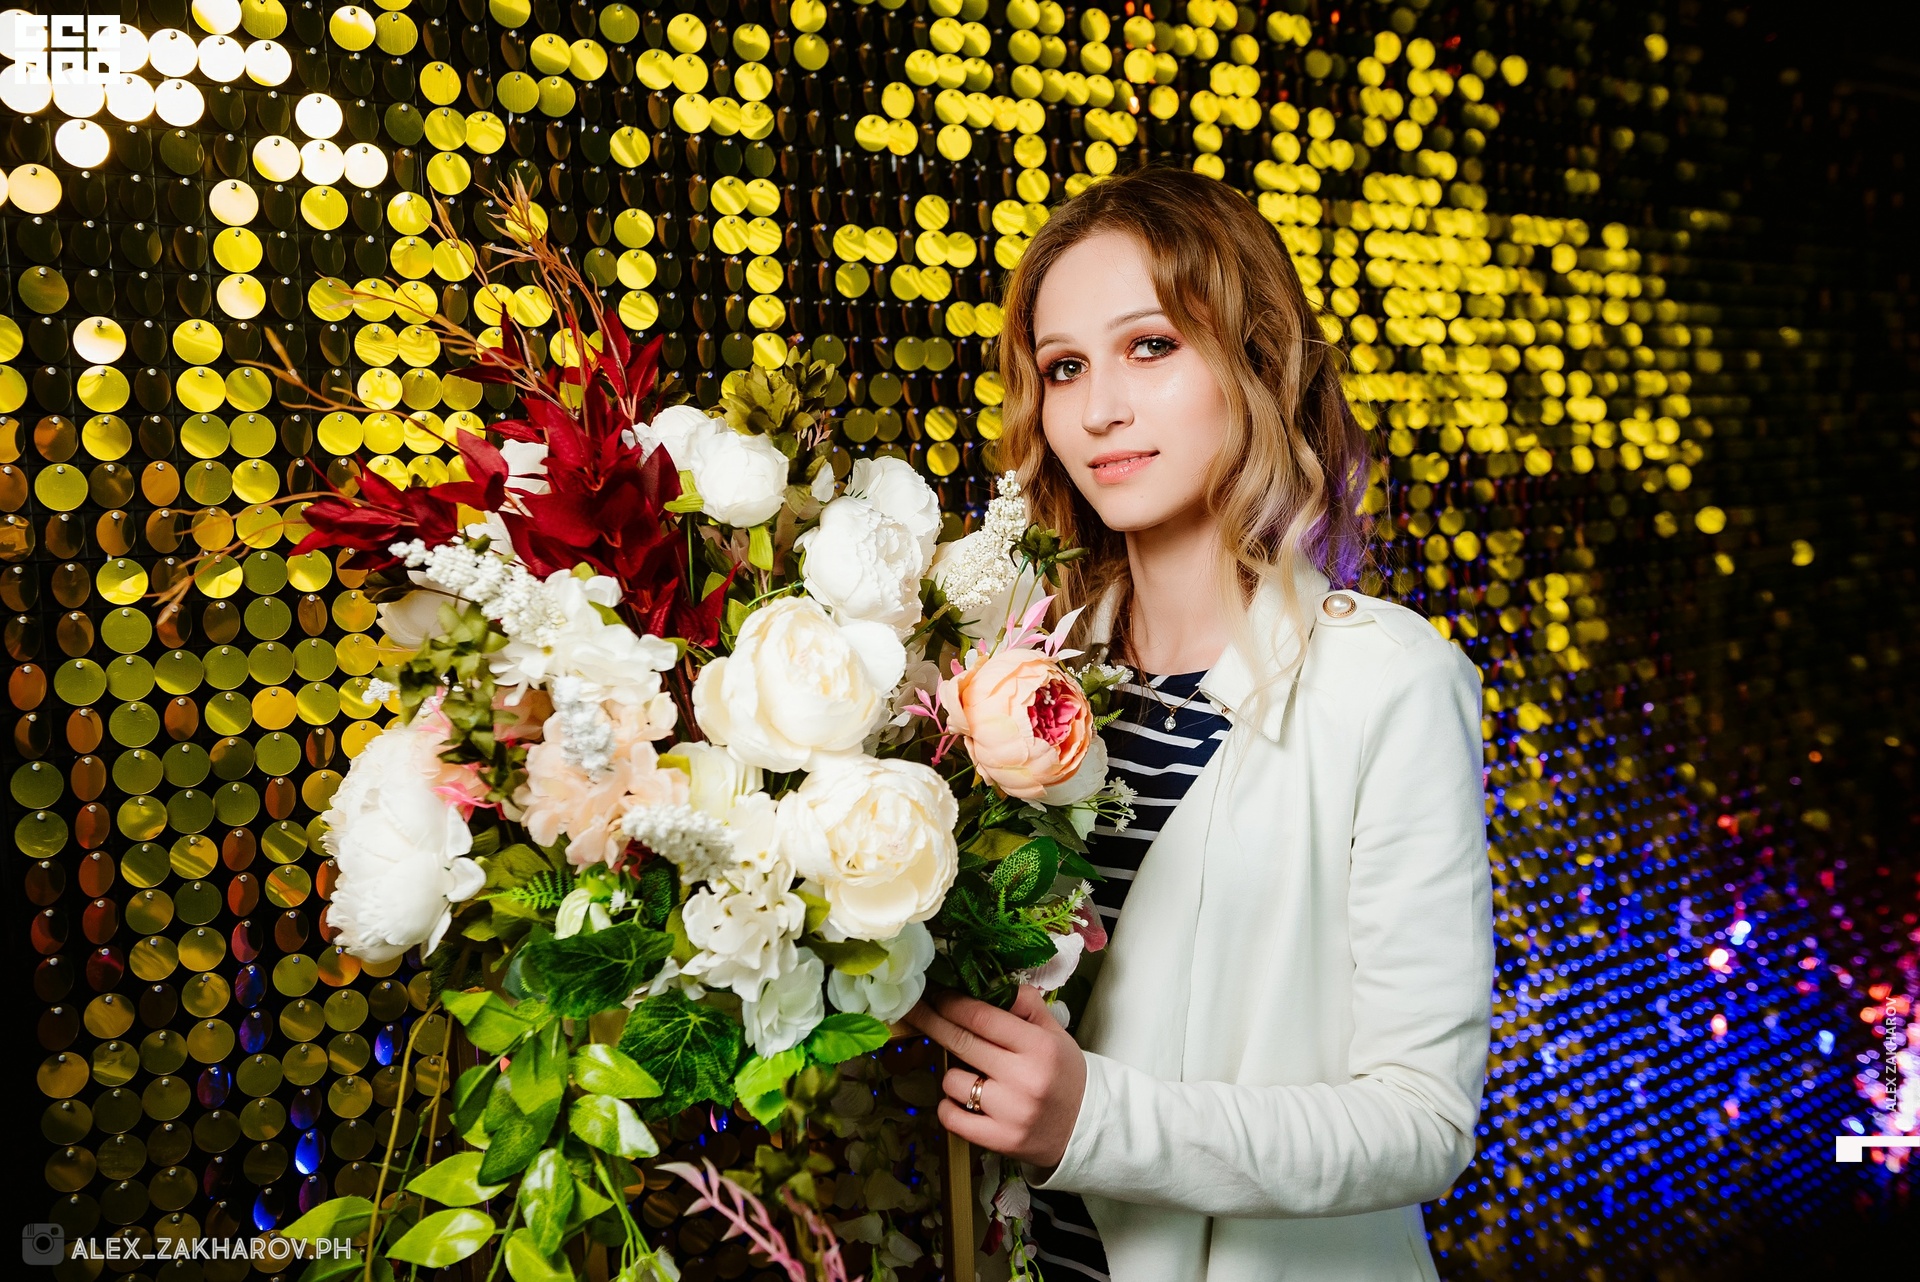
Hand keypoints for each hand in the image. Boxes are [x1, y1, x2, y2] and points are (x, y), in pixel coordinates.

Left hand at [905, 985, 1086, 1169]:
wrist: (1086, 1128)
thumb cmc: (1065, 1074)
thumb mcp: (1054, 1032)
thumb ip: (1024, 1004)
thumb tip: (990, 982)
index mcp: (1039, 1047)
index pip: (982, 1017)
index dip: (952, 1004)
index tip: (937, 996)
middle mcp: (1024, 1079)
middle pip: (961, 1042)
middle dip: (932, 1021)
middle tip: (916, 1010)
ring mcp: (1010, 1113)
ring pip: (952, 1081)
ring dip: (953, 1073)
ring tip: (974, 1075)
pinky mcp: (999, 1140)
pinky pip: (951, 1117)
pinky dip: (949, 1105)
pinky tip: (964, 1100)